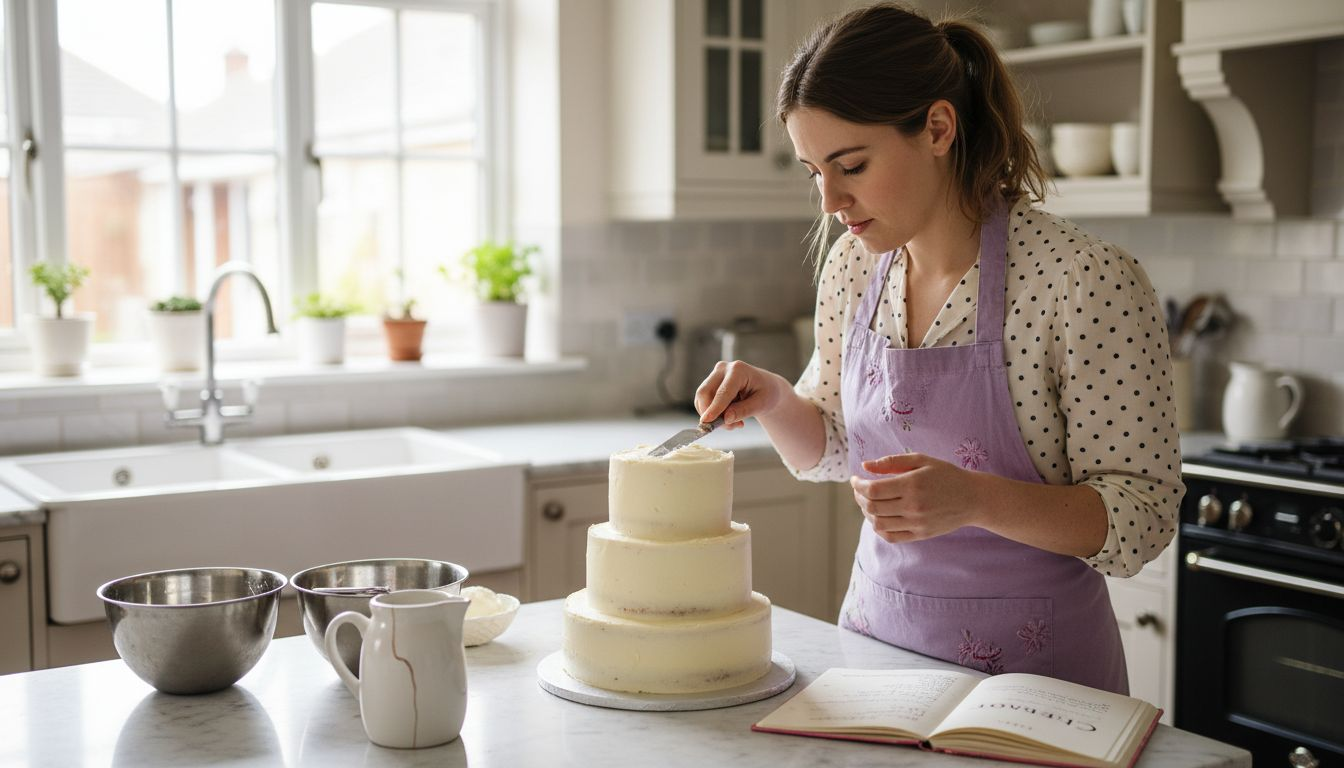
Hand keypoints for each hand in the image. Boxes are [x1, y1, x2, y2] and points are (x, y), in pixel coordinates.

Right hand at [694, 360, 787, 429]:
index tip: (706, 421)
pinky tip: (730, 416)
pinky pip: (703, 402)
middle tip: (731, 428)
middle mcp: (723, 368)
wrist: (766, 388)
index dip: (714, 408)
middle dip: (712, 414)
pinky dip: (713, 414)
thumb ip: (744, 410)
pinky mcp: (710, 383)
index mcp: (738, 370)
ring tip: (736, 423)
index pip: (723, 392)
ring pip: (702, 399)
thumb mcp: (761, 404)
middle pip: (705, 393)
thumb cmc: (767, 394)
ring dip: (714, 416)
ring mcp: (714, 375)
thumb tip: (726, 419)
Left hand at [850, 453, 986, 543]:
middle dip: (859, 497)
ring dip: (866, 512)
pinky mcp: (920, 534)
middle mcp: (913, 506)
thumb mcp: (921, 460)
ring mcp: (917, 523)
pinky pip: (891, 536)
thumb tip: (865, 466)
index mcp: (912, 484)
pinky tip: (878, 516)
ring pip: (878, 523)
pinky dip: (878, 527)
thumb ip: (891, 462)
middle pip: (873, 507)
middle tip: (859, 489)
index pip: (873, 490)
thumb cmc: (945, 475)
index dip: (858, 485)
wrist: (972, 498)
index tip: (855, 479)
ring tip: (867, 502)